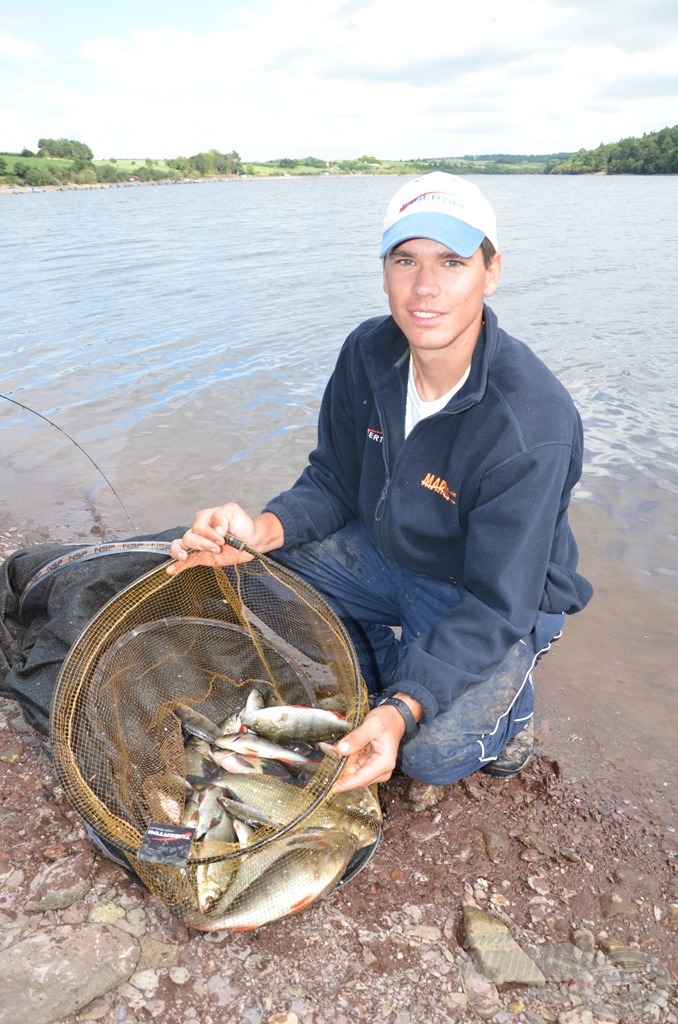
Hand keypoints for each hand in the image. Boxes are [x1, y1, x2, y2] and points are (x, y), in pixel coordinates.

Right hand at [167, 505, 282, 574]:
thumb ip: (222, 516)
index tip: (223, 538)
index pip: (198, 526)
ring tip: (186, 557)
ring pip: (182, 545)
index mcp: (204, 518)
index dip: (209, 533)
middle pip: (189, 536)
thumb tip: (216, 529)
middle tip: (219, 548)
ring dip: (186, 552)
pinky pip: (184, 561)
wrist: (251, 540)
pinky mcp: (201, 557)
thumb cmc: (242, 523)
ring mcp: (198, 545)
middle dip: (203, 543)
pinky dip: (176, 565)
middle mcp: (199, 531)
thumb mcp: (233, 511)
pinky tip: (170, 570)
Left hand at [330, 704, 406, 792]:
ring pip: (354, 774)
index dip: (345, 784)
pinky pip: (355, 768)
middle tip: (323, 771)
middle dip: (341, 776)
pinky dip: (345, 764)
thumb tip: (341, 750)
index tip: (330, 787)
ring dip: (342, 769)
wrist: (395, 717)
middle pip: (357, 779)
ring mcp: (376, 769)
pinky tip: (336, 758)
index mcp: (384, 763)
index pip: (361, 779)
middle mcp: (382, 770)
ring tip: (328, 762)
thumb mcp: (372, 725)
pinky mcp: (371, 765)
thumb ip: (357, 738)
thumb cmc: (386, 720)